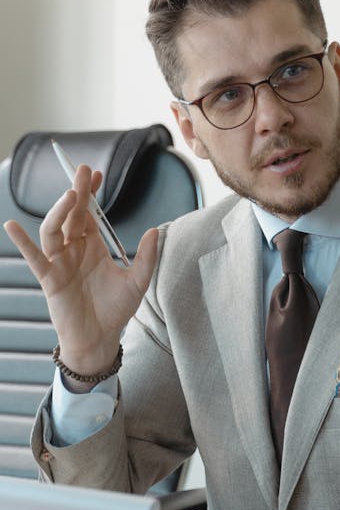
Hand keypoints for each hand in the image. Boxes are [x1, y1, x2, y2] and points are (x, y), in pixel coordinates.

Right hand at [4, 164, 157, 380]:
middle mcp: (74, 249)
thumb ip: (146, 257)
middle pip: (72, 215)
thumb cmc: (116, 310)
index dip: (90, 194)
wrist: (100, 338)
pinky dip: (22, 242)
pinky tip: (12, 225)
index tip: (96, 173)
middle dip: (77, 192)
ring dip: (59, 211)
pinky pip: (34, 257)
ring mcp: (59, 262)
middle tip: (82, 171)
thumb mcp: (137, 282)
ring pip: (53, 230)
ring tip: (70, 195)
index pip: (89, 213)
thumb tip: (155, 230)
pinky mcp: (49, 278)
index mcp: (92, 246)